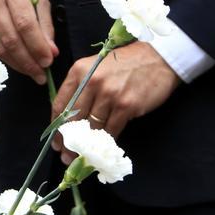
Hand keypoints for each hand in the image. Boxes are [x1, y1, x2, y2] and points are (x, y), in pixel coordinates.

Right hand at [0, 0, 57, 83]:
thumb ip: (44, 23)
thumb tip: (51, 51)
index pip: (25, 23)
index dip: (37, 46)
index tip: (48, 61)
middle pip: (10, 39)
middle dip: (28, 61)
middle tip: (41, 75)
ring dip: (17, 64)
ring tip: (33, 73)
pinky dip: (7, 58)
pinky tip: (19, 63)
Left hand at [51, 42, 180, 162]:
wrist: (158, 58)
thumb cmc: (125, 64)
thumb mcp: (95, 67)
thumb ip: (80, 87)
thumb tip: (67, 116)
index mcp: (79, 72)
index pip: (60, 104)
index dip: (56, 127)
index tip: (56, 141)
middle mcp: (91, 82)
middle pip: (74, 119)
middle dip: (69, 142)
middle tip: (66, 156)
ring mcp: (109, 94)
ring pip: (92, 127)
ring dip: (87, 146)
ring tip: (83, 157)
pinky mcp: (126, 105)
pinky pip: (111, 129)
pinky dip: (106, 141)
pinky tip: (102, 148)